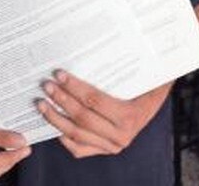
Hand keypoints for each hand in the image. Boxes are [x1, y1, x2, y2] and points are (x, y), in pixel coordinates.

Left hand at [38, 70, 157, 158]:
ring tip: (42, 104)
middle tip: (47, 86)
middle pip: (82, 117)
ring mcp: (112, 146)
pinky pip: (79, 149)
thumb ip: (122, 65)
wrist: (156, 100)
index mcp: (129, 116)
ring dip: (55, 118)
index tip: (59, 75)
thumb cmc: (147, 84)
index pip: (94, 101)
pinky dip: (64, 138)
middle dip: (61, 100)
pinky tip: (54, 124)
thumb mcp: (141, 74)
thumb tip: (98, 47)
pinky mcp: (105, 150)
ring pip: (76, 134)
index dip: (74, 87)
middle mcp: (121, 136)